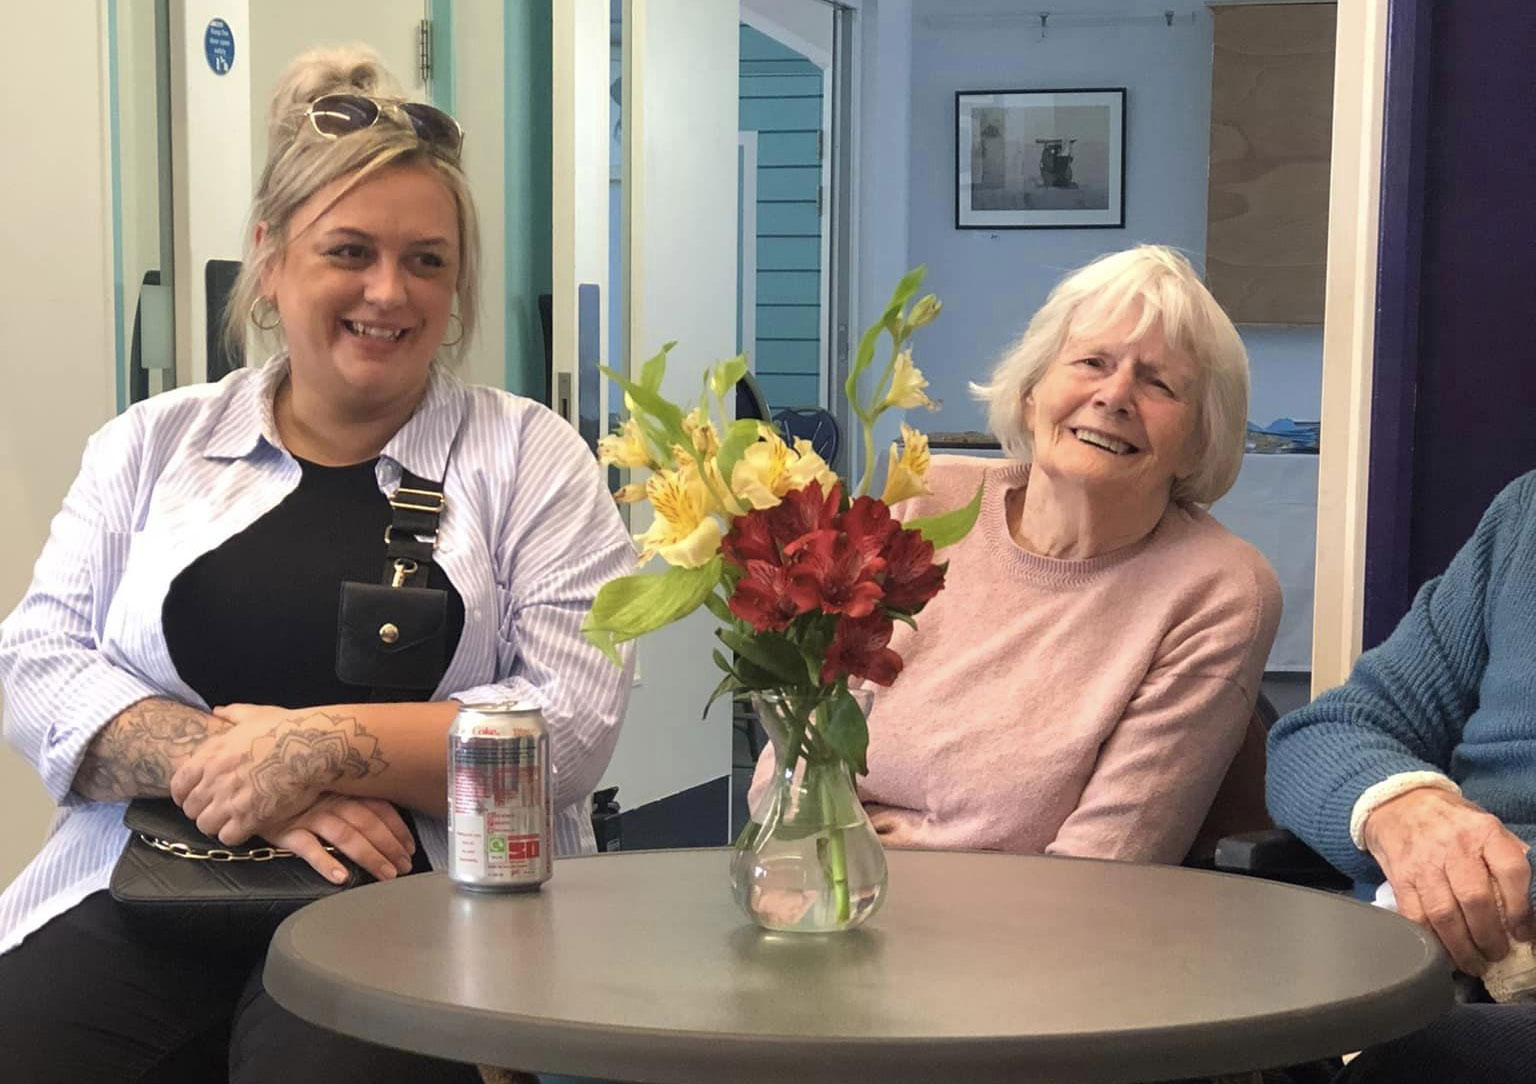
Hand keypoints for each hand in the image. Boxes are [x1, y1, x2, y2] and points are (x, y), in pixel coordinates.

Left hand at [170, 703, 386, 844]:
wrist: (312, 748)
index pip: (179, 784)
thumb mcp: (256, 714)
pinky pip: (228, 837)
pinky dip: (234, 835)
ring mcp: (232, 800)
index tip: (193, 798)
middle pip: (191, 809)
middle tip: (217, 810)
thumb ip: (232, 714)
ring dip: (217, 825)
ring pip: (206, 825)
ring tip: (230, 821)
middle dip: (201, 811)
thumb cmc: (286, 729)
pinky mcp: (251, 818)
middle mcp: (216, 779)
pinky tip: (246, 827)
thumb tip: (217, 711)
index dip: (184, 794)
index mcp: (212, 755)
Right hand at [264, 793, 415, 883]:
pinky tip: (341, 878)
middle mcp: (329, 800)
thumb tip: (384, 822)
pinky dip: (326, 863)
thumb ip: (351, 799)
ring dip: (369, 856)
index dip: (397, 828)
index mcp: (343, 788)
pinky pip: (308, 848)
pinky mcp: (285, 830)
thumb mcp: (324, 787)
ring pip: (346, 835)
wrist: (247, 783)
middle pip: (367, 823)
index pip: (379, 807)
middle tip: (404, 868)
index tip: (410, 848)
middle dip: (390, 846)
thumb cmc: (293, 789)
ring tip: (386, 875)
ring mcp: (307, 814)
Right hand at [1362, 786, 1533, 973]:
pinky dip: (1430, 940)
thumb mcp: (1485, 824)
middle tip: (1497, 955)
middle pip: (1476, 900)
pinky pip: (1415, 916)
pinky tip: (1443, 953)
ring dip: (1461, 947)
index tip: (1523, 934)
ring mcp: (1423, 863)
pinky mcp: (1400, 877)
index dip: (1521, 909)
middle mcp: (1453, 846)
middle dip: (1490, 937)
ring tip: (1473, 964)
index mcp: (1483, 830)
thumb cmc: (1451, 820)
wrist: (1397, 803)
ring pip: (1444, 914)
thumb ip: (1506, 855)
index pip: (1511, 871)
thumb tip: (1527, 905)